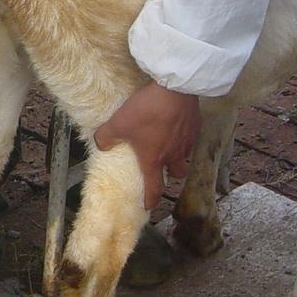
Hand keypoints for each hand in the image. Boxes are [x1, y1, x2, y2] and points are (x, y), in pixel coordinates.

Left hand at [94, 82, 200, 209]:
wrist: (174, 89)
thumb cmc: (147, 111)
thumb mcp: (117, 124)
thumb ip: (106, 137)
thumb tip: (101, 144)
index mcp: (154, 159)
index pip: (154, 188)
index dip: (151, 199)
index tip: (149, 206)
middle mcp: (174, 155)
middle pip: (177, 174)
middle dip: (170, 175)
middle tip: (162, 168)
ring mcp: (187, 141)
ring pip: (184, 155)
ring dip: (177, 154)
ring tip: (168, 143)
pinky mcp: (195, 125)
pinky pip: (190, 137)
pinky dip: (182, 135)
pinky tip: (175, 124)